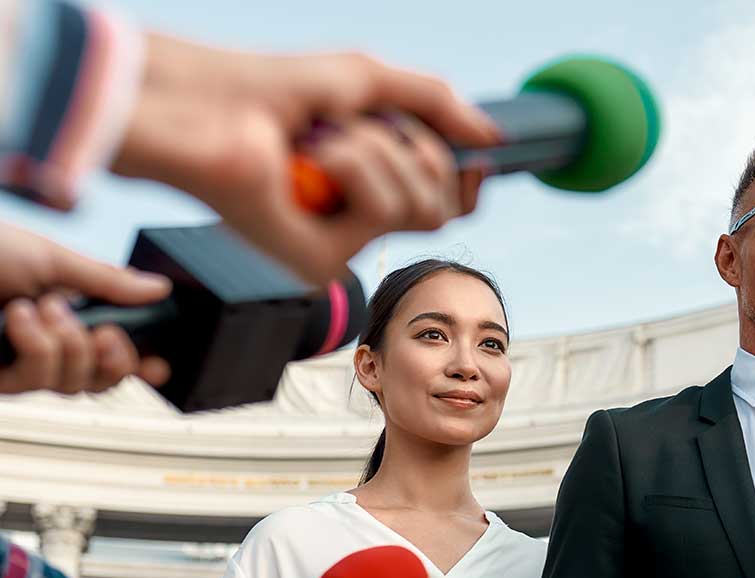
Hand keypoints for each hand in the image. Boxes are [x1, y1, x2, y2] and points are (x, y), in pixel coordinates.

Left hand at [0, 224, 172, 394]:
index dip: (141, 365)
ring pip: (74, 385)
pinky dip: (36, 347)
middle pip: (102, 381)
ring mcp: (19, 364)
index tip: (158, 364)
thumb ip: (108, 280)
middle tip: (104, 332)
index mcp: (66, 316)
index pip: (114, 354)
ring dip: (67, 345)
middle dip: (114, 359)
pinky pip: (37, 381)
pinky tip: (18, 319)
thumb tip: (157, 288)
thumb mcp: (54, 258)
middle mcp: (46, 345)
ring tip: (41, 308)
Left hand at [112, 36, 499, 283]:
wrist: (202, 102)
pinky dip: (355, 166)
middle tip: (362, 126)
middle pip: (444, 207)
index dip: (464, 176)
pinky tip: (311, 158)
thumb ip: (436, 103)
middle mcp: (352, 224)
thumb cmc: (266, 88)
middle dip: (417, 149)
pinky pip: (383, 215)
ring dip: (378, 149)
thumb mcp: (368, 81)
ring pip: (420, 209)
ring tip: (322, 137)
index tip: (472, 151)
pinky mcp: (319, 260)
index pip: (445, 203)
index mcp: (364, 188)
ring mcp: (336, 246)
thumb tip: (493, 137)